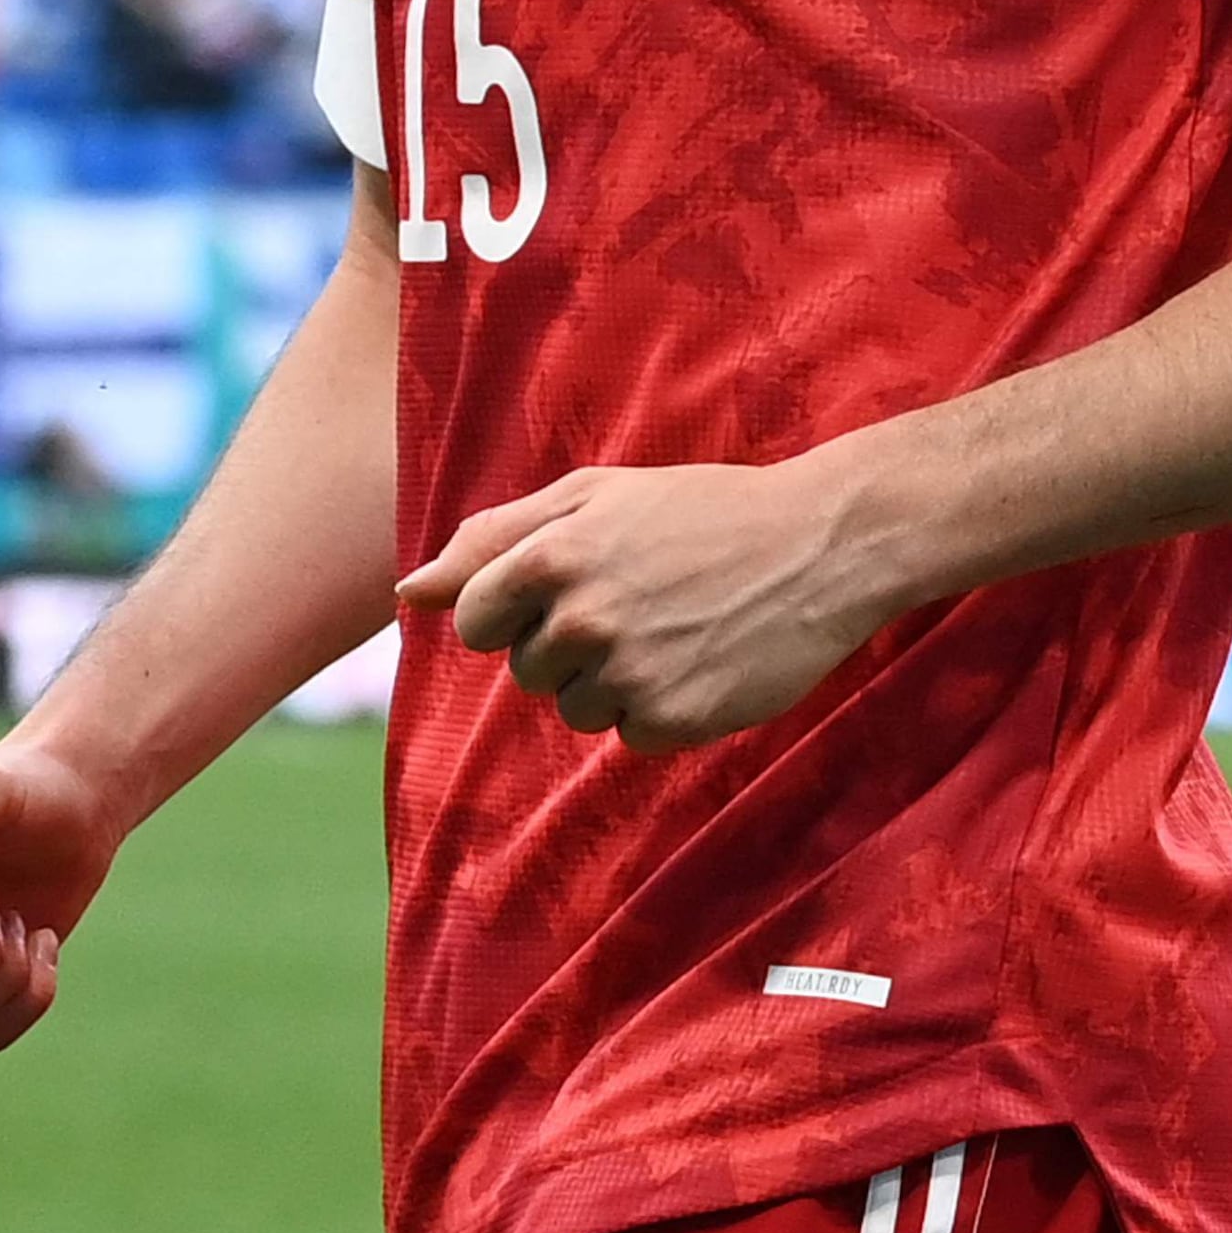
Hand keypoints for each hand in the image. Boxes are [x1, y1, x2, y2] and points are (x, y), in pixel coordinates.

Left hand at [396, 457, 895, 753]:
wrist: (820, 546)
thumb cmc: (700, 512)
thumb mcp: (594, 498)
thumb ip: (493, 539)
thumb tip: (411, 591)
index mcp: (552, 556)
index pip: (477, 620)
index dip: (516, 607)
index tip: (569, 586)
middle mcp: (582, 619)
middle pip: (526, 668)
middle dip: (568, 641)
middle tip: (641, 598)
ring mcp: (628, 674)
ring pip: (575, 707)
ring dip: (613, 679)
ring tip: (675, 627)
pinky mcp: (673, 720)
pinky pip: (629, 735)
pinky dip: (659, 707)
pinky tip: (701, 660)